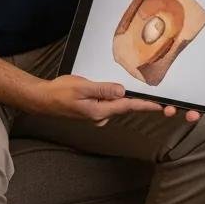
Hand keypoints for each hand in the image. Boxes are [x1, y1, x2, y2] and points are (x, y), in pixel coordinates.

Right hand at [34, 74, 163, 125]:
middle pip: (124, 107)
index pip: (127, 107)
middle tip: (156, 98)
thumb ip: (103, 89)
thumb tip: (122, 91)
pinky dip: (114, 98)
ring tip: (136, 91)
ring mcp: (97, 115)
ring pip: (116, 105)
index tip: (160, 106)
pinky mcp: (93, 111)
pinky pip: (109, 104)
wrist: (44, 99)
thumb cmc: (60, 92)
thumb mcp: (82, 87)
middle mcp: (100, 116)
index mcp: (99, 111)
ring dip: (125, 99)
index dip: (144, 105)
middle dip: (139, 102)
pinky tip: (113, 91)